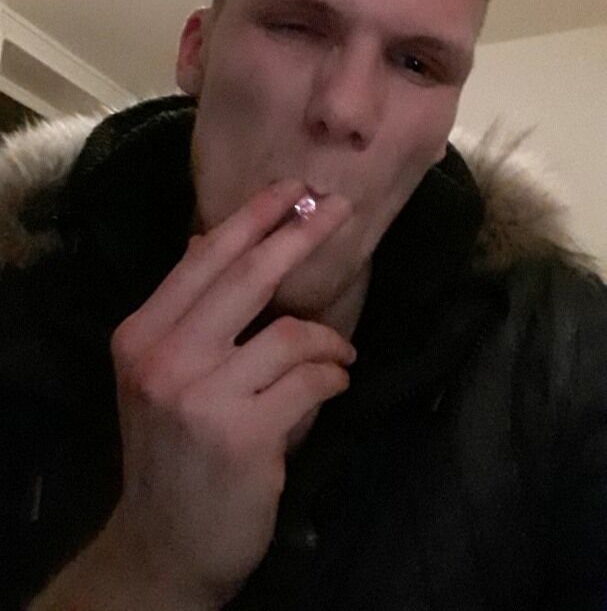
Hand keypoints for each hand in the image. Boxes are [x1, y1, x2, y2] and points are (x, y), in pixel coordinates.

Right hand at [105, 179, 354, 607]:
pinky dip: (333, 376)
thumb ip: (186, 315)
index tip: (293, 190)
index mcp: (140, 335)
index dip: (252, 218)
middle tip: (339, 209)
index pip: (203, 260)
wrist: (162, 546)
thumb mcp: (158, 376)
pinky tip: (336, 383)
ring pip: (290, 333)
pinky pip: (310, 381)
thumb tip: (210, 241)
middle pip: (247, 278)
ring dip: (328, 340)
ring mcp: (200, 396)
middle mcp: (163, 358)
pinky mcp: (243, 434)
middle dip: (300, 235)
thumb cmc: (170, 452)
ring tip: (340, 354)